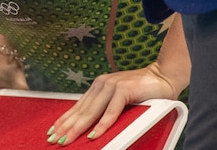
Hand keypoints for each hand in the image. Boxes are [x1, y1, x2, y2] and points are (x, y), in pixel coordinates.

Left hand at [46, 63, 178, 144]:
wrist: (163, 75)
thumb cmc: (143, 91)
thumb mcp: (120, 99)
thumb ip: (106, 107)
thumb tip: (92, 126)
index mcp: (98, 87)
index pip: (78, 107)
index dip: (65, 120)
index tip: (53, 131)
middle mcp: (101, 85)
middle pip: (81, 111)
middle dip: (66, 127)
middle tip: (54, 139)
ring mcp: (111, 86)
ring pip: (92, 112)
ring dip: (78, 128)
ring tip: (67, 140)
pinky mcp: (124, 90)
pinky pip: (110, 112)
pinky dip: (102, 125)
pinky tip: (93, 135)